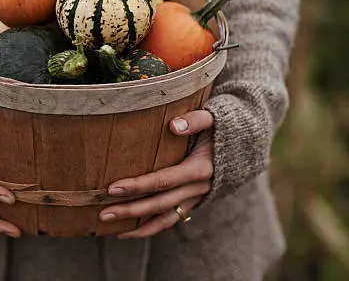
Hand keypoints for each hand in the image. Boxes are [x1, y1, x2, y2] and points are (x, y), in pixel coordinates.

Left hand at [99, 110, 213, 238]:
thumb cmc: (225, 125)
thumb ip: (196, 120)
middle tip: (101, 214)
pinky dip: (151, 227)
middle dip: (130, 210)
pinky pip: (171, 219)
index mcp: (200, 168)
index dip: (138, 186)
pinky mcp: (194, 201)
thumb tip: (174, 125)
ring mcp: (197, 197)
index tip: (113, 188)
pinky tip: (128, 231)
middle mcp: (198, 188)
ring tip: (110, 228)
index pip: (163, 180)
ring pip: (165, 218)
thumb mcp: (214, 117)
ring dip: (138, 226)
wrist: (247, 140)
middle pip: (159, 204)